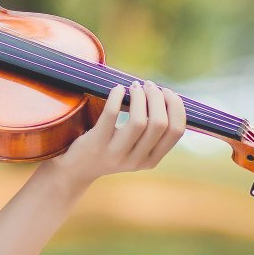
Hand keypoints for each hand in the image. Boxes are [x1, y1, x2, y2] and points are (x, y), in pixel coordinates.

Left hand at [47, 80, 186, 187]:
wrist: (77, 169)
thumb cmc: (110, 149)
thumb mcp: (135, 148)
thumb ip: (152, 131)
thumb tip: (166, 97)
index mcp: (151, 160)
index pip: (176, 131)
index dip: (176, 107)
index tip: (167, 93)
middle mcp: (136, 160)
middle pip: (160, 124)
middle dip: (158, 98)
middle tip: (149, 86)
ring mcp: (116, 154)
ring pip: (139, 122)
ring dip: (140, 97)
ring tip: (134, 86)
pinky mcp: (96, 144)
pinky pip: (111, 115)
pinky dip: (116, 96)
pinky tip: (117, 89)